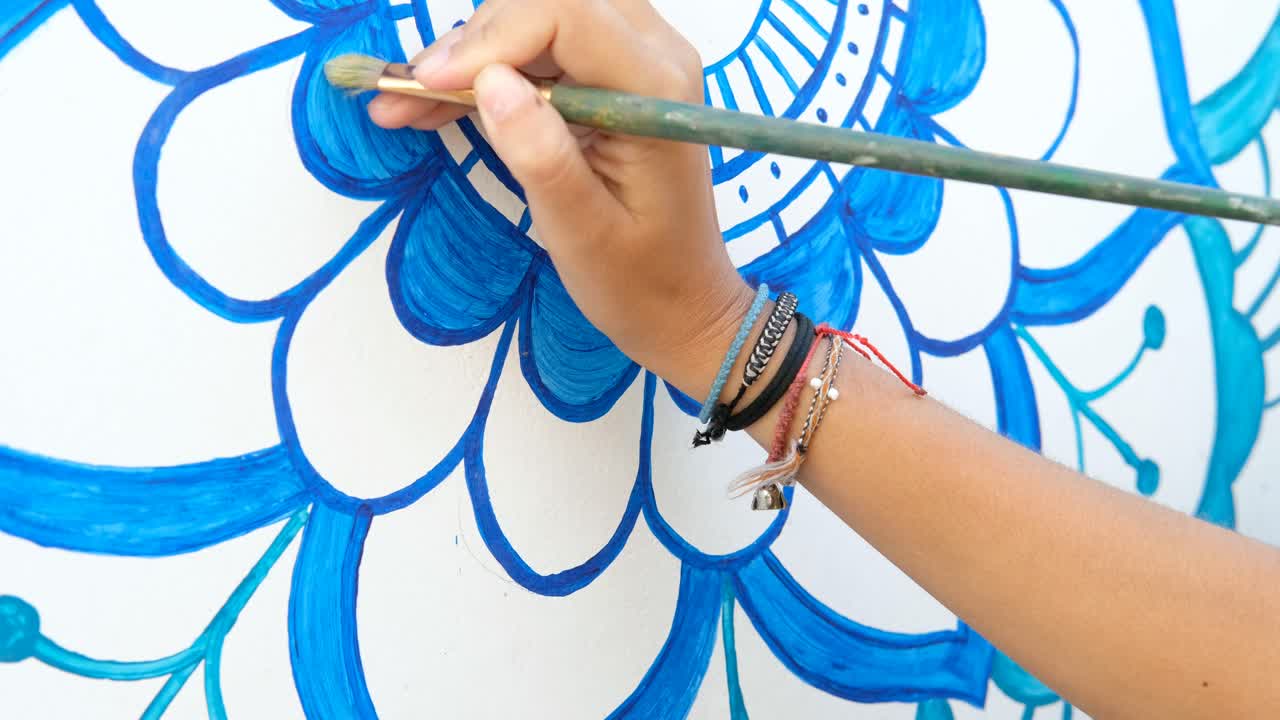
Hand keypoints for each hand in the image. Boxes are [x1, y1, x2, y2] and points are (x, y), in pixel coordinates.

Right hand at [366, 0, 753, 395]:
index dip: (488, 40)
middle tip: (404, 98)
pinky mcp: (613, 78)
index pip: (566, 15)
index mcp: (655, 89)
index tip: (427, 84)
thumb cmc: (639, 279)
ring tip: (405, 106)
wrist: (683, 304)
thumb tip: (489, 82)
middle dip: (470, 46)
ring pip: (537, 23)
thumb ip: (541, 155)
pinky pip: (543, 51)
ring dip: (469, 59)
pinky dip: (488, 74)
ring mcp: (636, 62)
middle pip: (547, 7)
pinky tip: (436, 106)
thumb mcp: (583, 231)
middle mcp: (655, 55)